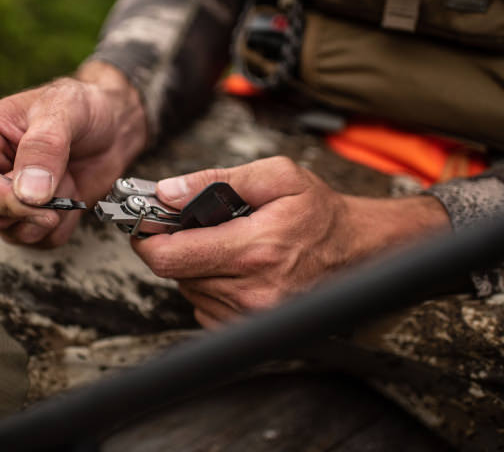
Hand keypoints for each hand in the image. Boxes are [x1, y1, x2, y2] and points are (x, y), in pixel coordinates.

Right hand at [0, 61, 146, 245]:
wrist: (112, 125)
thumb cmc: (83, 106)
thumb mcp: (65, 110)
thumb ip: (44, 147)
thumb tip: (26, 193)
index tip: (37, 197)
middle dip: (34, 204)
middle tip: (62, 174)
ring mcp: (4, 198)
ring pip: (14, 233)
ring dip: (53, 211)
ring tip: (66, 176)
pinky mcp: (29, 217)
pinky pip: (42, 241)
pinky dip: (66, 222)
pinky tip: (72, 192)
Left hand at [132, 157, 450, 327]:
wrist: (357, 250)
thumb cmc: (319, 213)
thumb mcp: (276, 176)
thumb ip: (216, 180)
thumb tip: (167, 191)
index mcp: (253, 250)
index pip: (169, 257)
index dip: (147, 238)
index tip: (146, 222)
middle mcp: (250, 291)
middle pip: (175, 272)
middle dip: (177, 244)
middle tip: (196, 224)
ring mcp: (251, 315)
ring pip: (188, 288)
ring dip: (195, 263)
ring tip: (228, 242)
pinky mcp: (251, 327)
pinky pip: (204, 306)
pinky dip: (209, 283)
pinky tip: (235, 266)